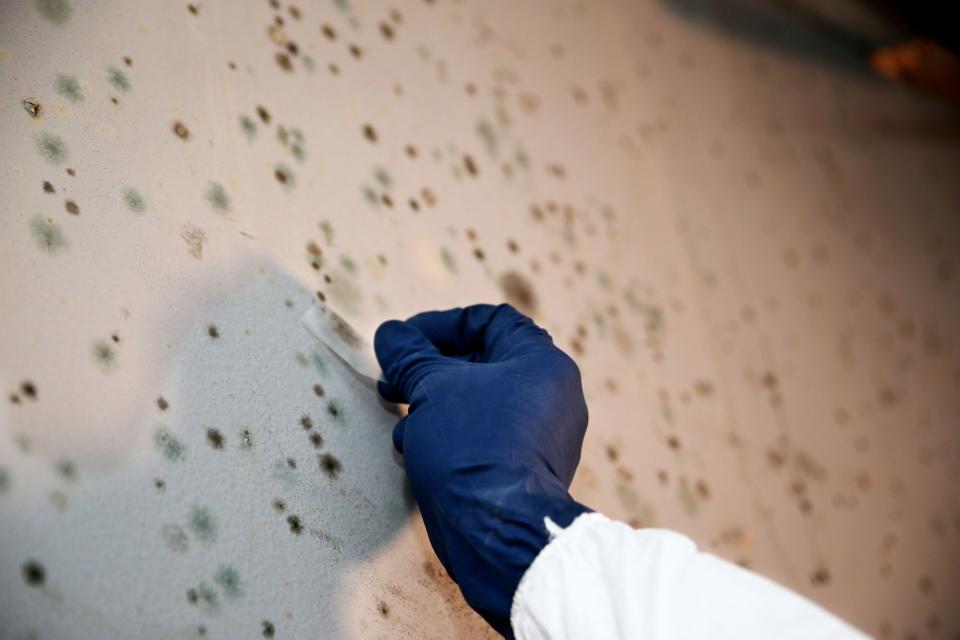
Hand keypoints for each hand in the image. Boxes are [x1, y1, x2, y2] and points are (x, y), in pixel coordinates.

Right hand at [374, 304, 590, 635]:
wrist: (496, 529)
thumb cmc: (471, 446)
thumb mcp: (430, 388)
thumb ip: (409, 355)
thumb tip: (391, 333)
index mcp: (541, 362)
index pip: (488, 321)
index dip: (440, 325)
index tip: (403, 342)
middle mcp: (551, 394)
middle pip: (481, 363)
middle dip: (429, 371)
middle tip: (392, 381)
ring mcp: (543, 435)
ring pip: (479, 404)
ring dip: (433, 406)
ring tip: (400, 421)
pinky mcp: (528, 470)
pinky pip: (486, 438)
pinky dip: (450, 436)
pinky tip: (416, 451)